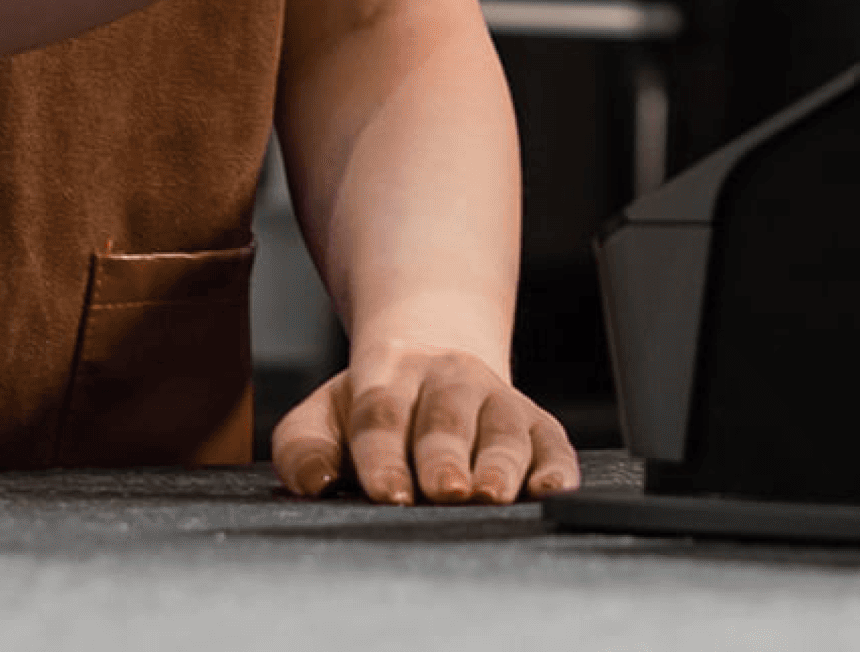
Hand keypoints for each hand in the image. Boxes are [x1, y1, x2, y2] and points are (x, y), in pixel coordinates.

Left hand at [271, 340, 579, 504]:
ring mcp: (498, 399)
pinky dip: (556, 466)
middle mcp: (450, 379)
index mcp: (391, 373)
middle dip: (446, 456)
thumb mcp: (322, 417)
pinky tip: (550, 488)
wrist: (436, 363)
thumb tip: (315, 484)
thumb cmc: (374, 407)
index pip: (383, 412)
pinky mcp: (538, 423)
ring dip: (500, 463)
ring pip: (504, 427)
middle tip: (444, 490)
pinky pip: (554, 442)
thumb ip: (303, 449)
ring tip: (492, 495)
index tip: (385, 493)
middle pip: (447, 416)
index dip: (385, 453)